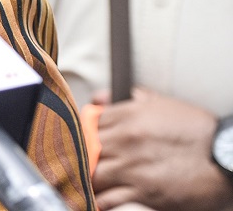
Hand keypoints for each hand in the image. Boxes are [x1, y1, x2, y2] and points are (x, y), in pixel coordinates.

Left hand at [92, 88, 232, 210]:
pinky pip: (108, 199)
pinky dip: (99, 200)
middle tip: (79, 160)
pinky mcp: (143, 192)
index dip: (82, 131)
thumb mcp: (163, 105)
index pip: (88, 122)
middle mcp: (126, 140)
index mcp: (129, 116)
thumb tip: (107, 97)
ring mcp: (133, 167)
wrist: (225, 157)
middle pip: (85, 148)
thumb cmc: (197, 131)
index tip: (81, 138)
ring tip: (86, 180)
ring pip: (91, 174)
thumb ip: (133, 99)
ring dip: (87, 177)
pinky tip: (97, 198)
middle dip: (81, 155)